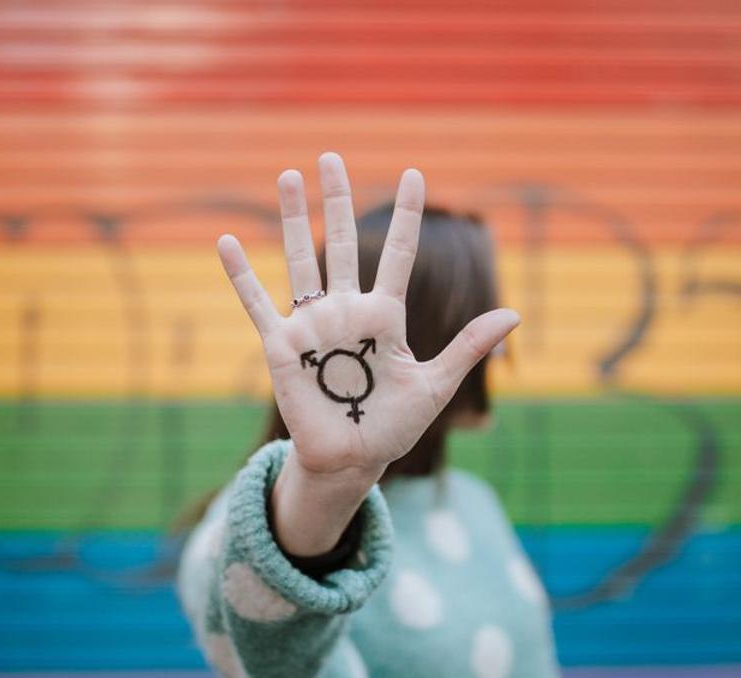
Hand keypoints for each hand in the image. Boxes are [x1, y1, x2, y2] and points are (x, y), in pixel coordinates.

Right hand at [217, 153, 518, 554]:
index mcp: (385, 316)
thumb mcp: (436, 385)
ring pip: (301, 260)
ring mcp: (312, 325)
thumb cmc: (393, 425)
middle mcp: (347, 311)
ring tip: (289, 175)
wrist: (352, 459)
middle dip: (339, 200)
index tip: (414, 174)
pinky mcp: (282, 346)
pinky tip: (226, 242)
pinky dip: (240, 276)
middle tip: (332, 157)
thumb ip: (468, 347)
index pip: (398, 253)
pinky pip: (257, 304)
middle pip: (343, 243)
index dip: (406, 215)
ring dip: (294, 219)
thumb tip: (514, 313)